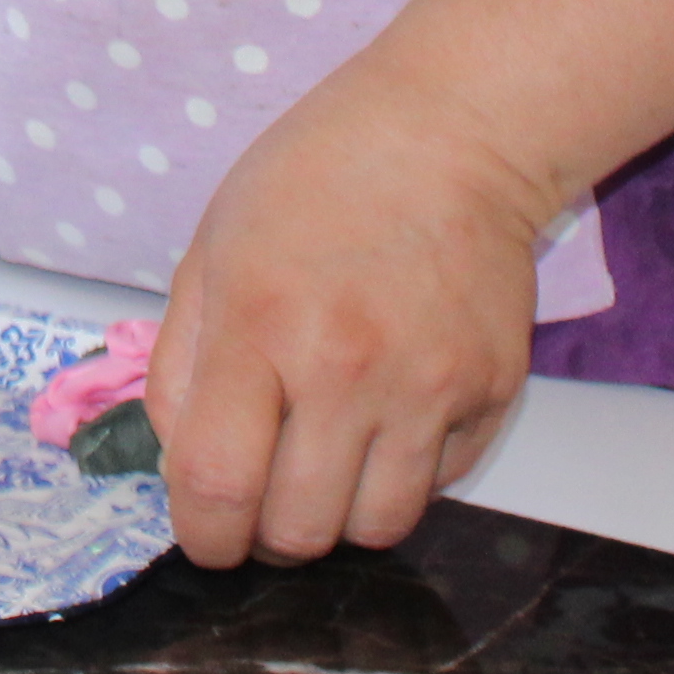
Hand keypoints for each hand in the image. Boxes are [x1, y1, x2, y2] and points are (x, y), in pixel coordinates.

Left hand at [143, 62, 559, 565]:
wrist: (449, 137)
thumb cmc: (314, 182)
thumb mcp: (210, 252)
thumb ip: (181, 369)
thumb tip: (185, 470)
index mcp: (259, 327)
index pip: (217, 486)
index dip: (204, 537)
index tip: (206, 537)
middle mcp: (347, 369)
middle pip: (300, 531)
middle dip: (268, 535)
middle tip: (265, 498)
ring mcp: (430, 387)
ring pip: (377, 529)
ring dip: (339, 515)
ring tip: (327, 464)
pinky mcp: (491, 394)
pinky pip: (438, 486)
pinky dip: (403, 475)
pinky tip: (387, 417)